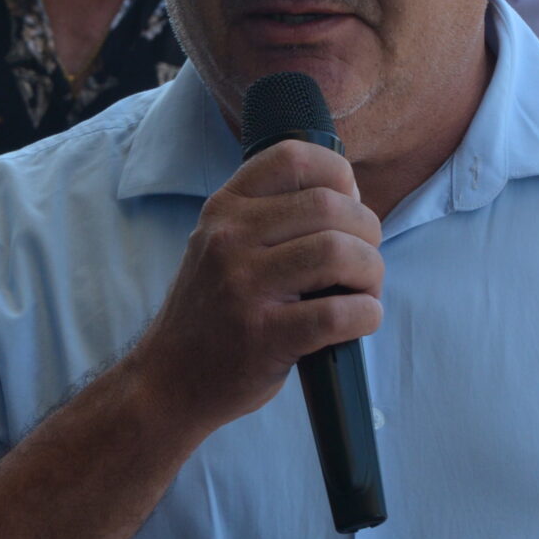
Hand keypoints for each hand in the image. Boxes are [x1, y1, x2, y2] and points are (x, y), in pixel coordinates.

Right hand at [125, 140, 383, 436]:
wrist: (168, 379)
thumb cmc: (213, 313)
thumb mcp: (222, 246)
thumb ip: (271, 217)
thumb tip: (350, 199)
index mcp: (224, 209)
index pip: (294, 158)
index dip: (339, 176)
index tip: (347, 207)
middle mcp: (229, 239)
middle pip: (330, 207)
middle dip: (367, 234)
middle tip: (363, 264)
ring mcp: (244, 287)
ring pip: (340, 254)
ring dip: (371, 274)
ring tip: (362, 292)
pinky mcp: (264, 336)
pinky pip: (339, 313)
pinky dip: (366, 315)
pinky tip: (358, 321)